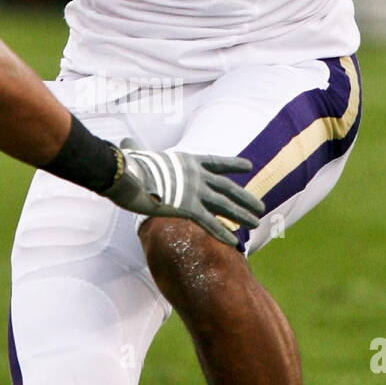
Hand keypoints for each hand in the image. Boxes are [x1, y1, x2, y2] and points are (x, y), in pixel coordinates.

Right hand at [105, 138, 264, 246]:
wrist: (126, 174)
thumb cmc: (128, 164)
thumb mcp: (136, 153)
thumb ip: (136, 148)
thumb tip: (125, 142)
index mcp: (187, 160)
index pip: (216, 162)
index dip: (233, 164)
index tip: (249, 166)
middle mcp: (196, 175)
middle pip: (227, 187)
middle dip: (245, 198)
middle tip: (260, 206)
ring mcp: (194, 191)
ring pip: (225, 205)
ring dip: (242, 215)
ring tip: (257, 223)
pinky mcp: (187, 208)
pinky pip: (209, 223)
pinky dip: (222, 232)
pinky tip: (234, 241)